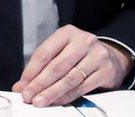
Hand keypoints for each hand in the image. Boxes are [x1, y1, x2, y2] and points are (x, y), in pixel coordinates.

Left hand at [13, 25, 132, 106]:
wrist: (112, 56)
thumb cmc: (79, 53)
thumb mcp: (61, 51)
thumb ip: (42, 66)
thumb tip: (22, 85)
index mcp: (67, 33)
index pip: (44, 53)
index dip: (31, 71)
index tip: (22, 85)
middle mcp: (83, 41)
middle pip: (57, 66)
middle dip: (40, 84)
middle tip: (28, 96)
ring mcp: (97, 56)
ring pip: (70, 78)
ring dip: (52, 93)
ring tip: (40, 101)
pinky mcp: (106, 71)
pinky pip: (82, 87)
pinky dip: (67, 96)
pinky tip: (57, 101)